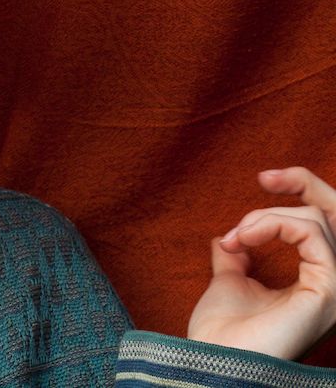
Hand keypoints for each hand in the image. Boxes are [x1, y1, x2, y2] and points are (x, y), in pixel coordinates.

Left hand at [186, 166, 335, 360]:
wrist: (214, 359)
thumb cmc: (223, 331)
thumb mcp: (231, 281)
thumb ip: (239, 257)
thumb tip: (230, 238)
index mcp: (317, 282)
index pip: (327, 224)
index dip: (304, 191)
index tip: (264, 179)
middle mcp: (334, 283)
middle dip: (306, 183)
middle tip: (265, 178)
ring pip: (318, 220)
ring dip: (268, 217)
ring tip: (236, 236)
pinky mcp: (330, 290)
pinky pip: (313, 233)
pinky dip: (274, 224)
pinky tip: (242, 238)